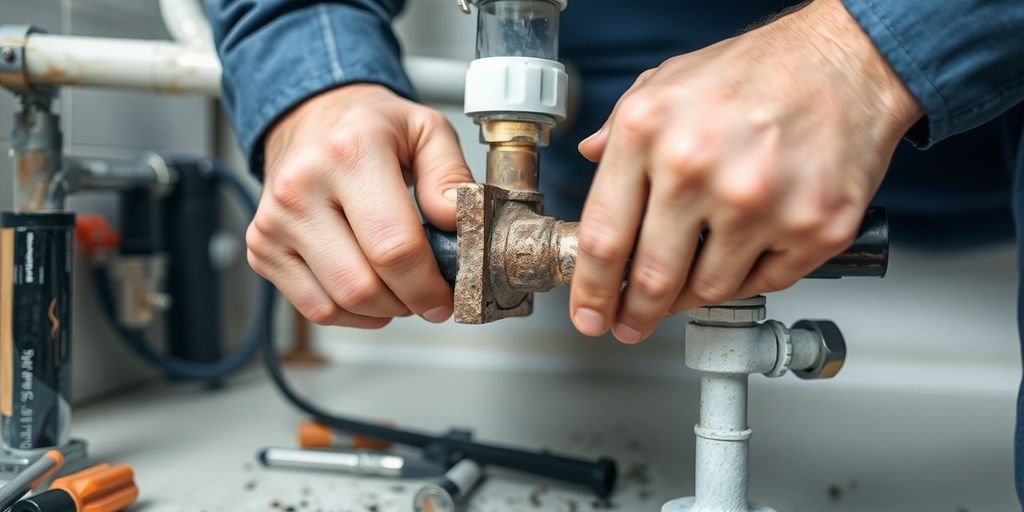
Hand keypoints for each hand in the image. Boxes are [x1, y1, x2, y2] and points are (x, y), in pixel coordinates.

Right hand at [247, 84, 472, 327]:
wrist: (310, 116)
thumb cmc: (369, 127)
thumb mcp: (427, 130)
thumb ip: (451, 176)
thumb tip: (458, 224)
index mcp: (351, 153)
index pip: (394, 246)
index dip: (428, 285)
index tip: (447, 295)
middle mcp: (302, 187)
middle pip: (363, 285)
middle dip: (407, 302)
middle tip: (429, 295)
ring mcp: (275, 222)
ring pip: (338, 304)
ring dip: (381, 311)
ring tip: (400, 288)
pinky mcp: (261, 247)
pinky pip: (314, 309)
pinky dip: (350, 313)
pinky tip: (369, 291)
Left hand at [571, 0, 921, 342]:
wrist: (848, 62)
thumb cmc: (759, 71)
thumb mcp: (666, 82)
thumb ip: (620, 127)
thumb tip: (590, 158)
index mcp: (649, 131)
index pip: (602, 236)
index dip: (590, 289)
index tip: (589, 313)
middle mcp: (698, 167)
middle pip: (651, 278)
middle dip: (634, 314)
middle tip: (630, 324)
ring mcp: (759, 203)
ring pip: (708, 289)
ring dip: (691, 296)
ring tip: (692, 279)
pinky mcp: (812, 228)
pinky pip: (765, 283)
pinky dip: (748, 277)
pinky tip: (744, 254)